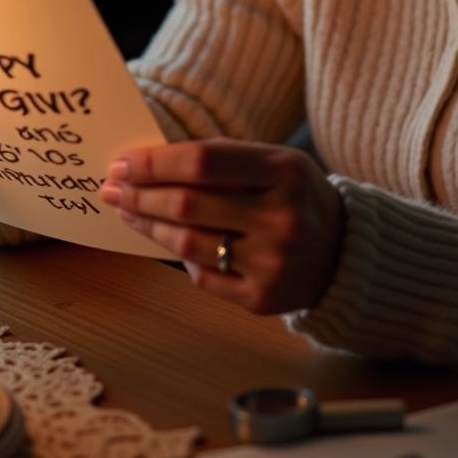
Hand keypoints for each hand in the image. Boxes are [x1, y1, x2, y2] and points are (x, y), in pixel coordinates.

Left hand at [99, 138, 344, 314]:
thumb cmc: (295, 195)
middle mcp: (281, 218)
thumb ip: (221, 159)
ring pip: (188, 244)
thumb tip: (148, 163)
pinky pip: (203, 276)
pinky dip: (182, 257)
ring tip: (127, 211)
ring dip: (148, 226)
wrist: (344, 252)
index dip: (155, 163)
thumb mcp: (275, 162)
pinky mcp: (262, 298)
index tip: (122, 163)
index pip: (203, 162)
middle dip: (140, 195)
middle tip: (112, 187)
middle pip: (188, 205)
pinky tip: (169, 241)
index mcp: (285, 171)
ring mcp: (272, 262)